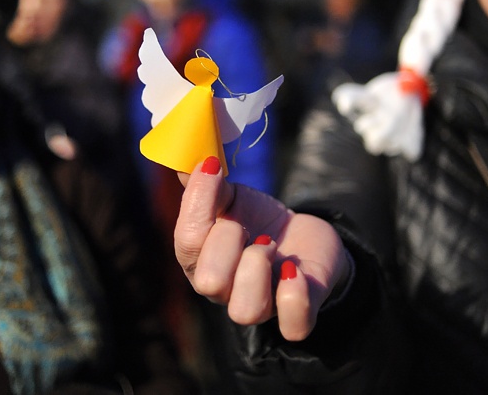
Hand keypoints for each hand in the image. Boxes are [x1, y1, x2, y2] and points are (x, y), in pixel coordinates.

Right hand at [174, 157, 349, 340]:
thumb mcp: (230, 196)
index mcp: (199, 261)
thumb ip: (206, 184)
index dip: (199, 204)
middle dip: (228, 242)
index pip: (186, 243)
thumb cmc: (256, 219)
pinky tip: (294, 269)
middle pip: (209, 283)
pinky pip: (292, 326)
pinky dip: (294, 296)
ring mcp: (260, 306)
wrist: (301, 237)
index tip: (213, 169)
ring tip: (270, 245)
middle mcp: (224, 292)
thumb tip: (188, 162)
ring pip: (245, 311)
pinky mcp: (298, 313)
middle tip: (247, 226)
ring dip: (258, 267)